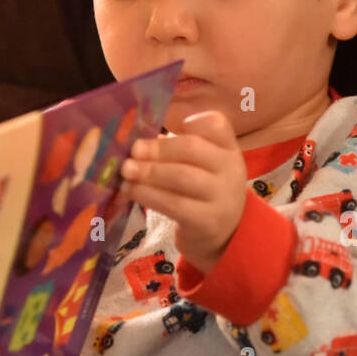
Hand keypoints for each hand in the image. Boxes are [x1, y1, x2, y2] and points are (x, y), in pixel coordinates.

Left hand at [120, 111, 247, 274]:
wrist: (224, 234)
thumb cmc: (202, 190)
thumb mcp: (201, 165)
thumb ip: (177, 148)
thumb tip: (136, 139)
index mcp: (227, 148)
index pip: (217, 124)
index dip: (193, 121)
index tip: (165, 124)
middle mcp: (230, 169)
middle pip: (193, 148)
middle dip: (158, 148)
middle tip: (133, 150)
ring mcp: (222, 196)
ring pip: (181, 176)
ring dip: (149, 172)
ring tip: (126, 170)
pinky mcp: (207, 222)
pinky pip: (174, 204)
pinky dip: (148, 195)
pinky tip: (131, 191)